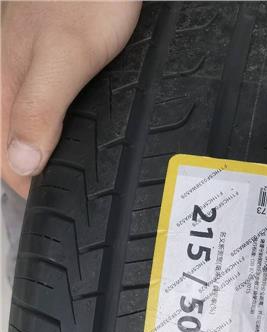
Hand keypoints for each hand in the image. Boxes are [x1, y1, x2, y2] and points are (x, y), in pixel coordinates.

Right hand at [1, 1, 140, 197]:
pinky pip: (41, 104)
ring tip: (67, 172)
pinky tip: (71, 131)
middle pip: (10, 142)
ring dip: (42, 151)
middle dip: (32, 172)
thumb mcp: (65, 59)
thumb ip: (39, 110)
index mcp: (1, 82)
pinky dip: (53, 126)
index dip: (27, 186)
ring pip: (24, 124)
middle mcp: (5, 76)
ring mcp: (22, 67)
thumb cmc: (86, 0)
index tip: (56, 204)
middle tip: (67, 195)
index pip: (2, 156)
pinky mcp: (43, 59)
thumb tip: (20, 164)